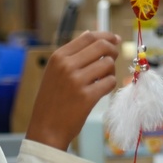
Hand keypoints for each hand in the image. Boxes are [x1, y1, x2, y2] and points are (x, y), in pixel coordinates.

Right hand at [25, 31, 120, 150]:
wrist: (46, 128)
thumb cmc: (52, 100)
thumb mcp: (54, 72)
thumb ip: (72, 53)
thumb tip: (90, 34)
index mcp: (58, 57)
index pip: (89, 37)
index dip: (106, 36)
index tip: (115, 39)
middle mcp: (67, 66)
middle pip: (102, 46)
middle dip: (113, 50)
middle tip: (115, 57)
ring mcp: (77, 81)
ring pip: (108, 64)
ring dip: (111, 70)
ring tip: (103, 79)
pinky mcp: (87, 97)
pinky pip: (110, 82)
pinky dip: (110, 85)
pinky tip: (101, 90)